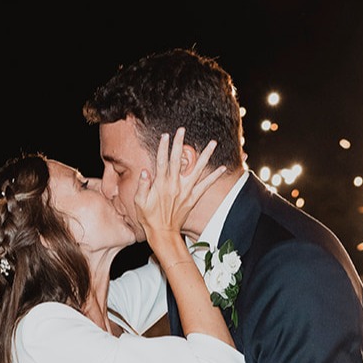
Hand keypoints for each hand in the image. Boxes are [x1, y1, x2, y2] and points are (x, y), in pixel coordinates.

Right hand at [135, 127, 223, 245]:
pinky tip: (222, 167)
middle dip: (179, 143)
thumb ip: (142, 185)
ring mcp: (185, 191)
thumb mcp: (139, 202)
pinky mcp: (193, 198)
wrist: (163, 233)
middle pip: (178, 160)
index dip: (163, 147)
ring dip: (205, 155)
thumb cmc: (148, 218)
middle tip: (182, 130)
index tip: (165, 135)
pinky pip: (205, 185)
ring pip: (196, 169)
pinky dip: (214, 176)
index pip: (161, 161)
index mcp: (160, 184)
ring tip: (213, 143)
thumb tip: (145, 171)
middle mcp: (174, 185)